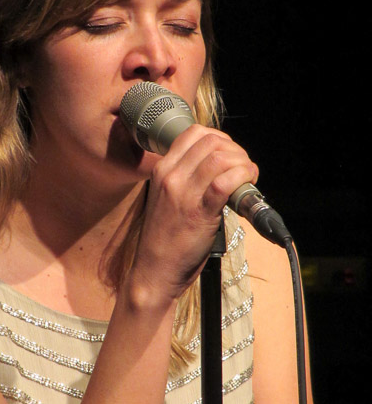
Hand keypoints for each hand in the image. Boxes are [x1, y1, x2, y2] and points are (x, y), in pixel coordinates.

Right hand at [130, 124, 258, 304]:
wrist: (155, 270)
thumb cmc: (165, 238)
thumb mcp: (167, 198)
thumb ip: (187, 178)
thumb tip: (221, 165)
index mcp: (162, 170)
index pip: (193, 133)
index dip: (220, 138)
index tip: (230, 153)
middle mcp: (170, 177)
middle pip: (210, 141)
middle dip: (235, 149)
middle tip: (243, 166)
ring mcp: (183, 193)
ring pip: (219, 157)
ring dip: (242, 162)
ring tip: (248, 176)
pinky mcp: (198, 213)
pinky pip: (224, 182)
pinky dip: (242, 177)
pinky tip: (248, 184)